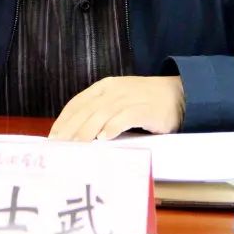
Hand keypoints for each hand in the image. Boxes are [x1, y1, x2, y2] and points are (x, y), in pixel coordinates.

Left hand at [48, 76, 185, 140]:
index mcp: (104, 87)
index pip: (77, 103)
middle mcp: (114, 90)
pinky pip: (126, 116)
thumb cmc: (145, 101)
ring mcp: (130, 98)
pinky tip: (104, 137)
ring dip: (87, 130)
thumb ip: (100, 112)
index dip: (64, 120)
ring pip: (103, 113)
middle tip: (59, 146)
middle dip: (71, 128)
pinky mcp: (146, 108)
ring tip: (77, 145)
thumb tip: (76, 135)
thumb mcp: (119, 100)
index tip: (53, 137)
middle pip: (87, 109)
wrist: (180, 94)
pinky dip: (114, 126)